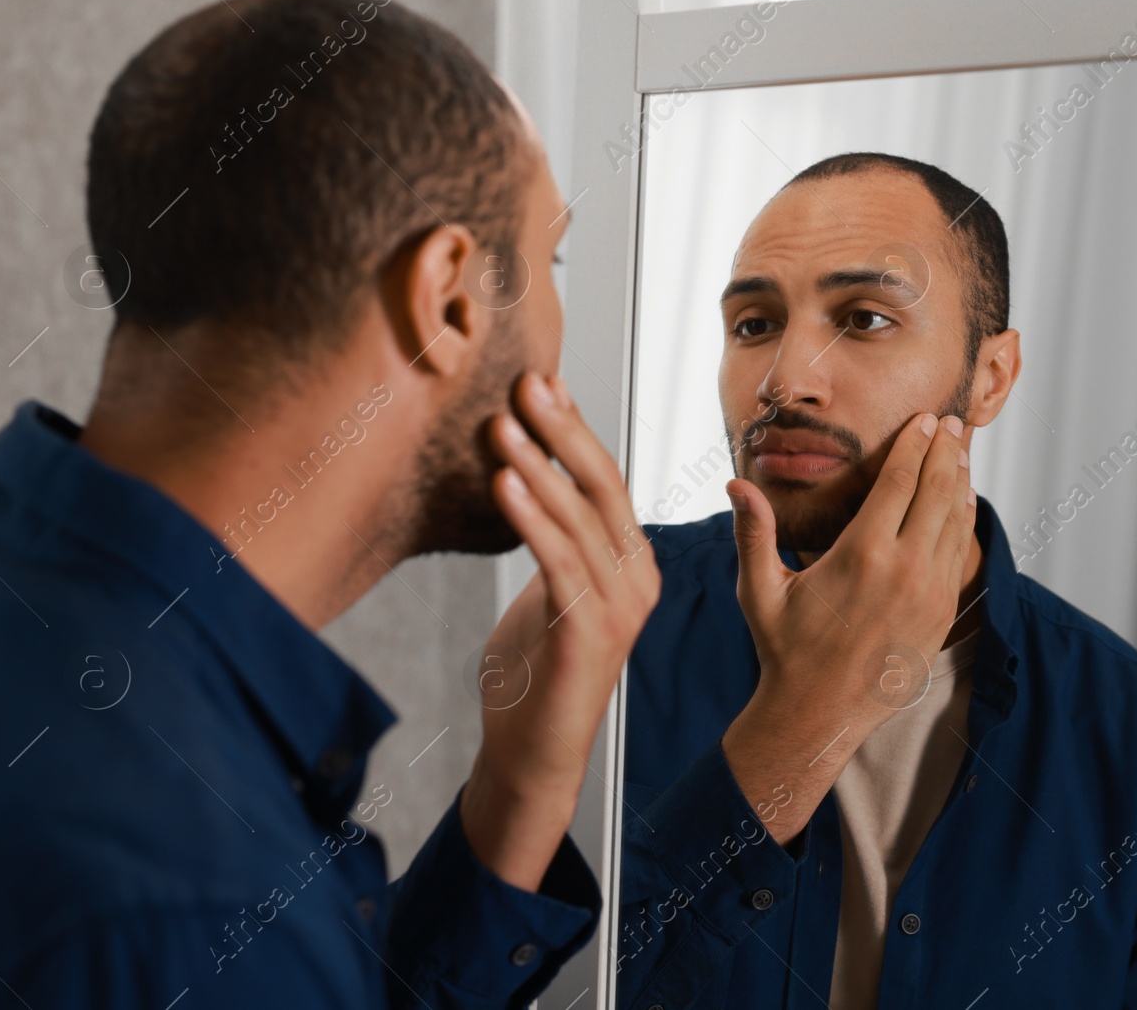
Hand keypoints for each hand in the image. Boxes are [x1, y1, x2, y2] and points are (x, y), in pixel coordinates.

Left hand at [459, 371, 659, 890]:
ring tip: (499, 422)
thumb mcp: (548, 590)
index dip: (575, 429)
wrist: (531, 755)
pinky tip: (503, 481)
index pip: (606, 482)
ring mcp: (619, 607)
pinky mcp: (588, 633)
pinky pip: (559, 561)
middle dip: (562, 429)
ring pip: (580, 519)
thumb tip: (527, 477)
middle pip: (603, 487)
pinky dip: (530, 517)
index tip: (543, 381)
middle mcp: (636, 579)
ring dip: (537, 464)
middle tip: (526, 381)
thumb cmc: (533, 673)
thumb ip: (551, 542)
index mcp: (630, 564)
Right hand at [721, 412, 974, 842]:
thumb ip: (753, 533)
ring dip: (960, 482)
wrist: (820, 713)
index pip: (900, 482)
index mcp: (863, 555)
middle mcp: (905, 570)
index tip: (922, 420)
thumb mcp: (760, 590)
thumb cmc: (786, 650)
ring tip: (959, 454)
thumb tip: (736, 483)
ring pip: (957, 522)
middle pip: (938, 492)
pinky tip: (961, 505)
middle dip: (945, 452)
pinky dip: (964, 522)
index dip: (914, 445)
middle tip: (949, 424)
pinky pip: (961, 555)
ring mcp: (931, 593)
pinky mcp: (942, 614)